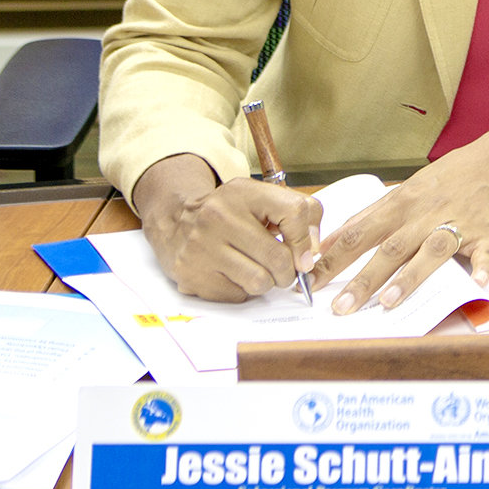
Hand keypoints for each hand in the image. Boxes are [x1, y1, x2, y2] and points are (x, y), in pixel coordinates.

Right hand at [133, 153, 321, 303]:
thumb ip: (299, 214)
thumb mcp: (262, 198)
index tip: (304, 253)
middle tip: (283, 270)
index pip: (294, 212)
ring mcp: (201, 247)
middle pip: (279, 258)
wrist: (175, 221)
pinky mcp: (191, 274)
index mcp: (244, 192)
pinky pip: (237, 295)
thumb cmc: (230, 212)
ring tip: (257, 269)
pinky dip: (242, 290)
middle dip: (289, 271)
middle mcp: (219, 216)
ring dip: (267, 282)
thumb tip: (312, 253)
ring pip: (260, 282)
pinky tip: (233, 274)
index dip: (306, 239)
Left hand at [312, 123, 488, 313]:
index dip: (333, 258)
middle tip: (340, 307)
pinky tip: (477, 283)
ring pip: (430, 252)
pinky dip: (481, 268)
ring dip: (410, 277)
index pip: (360, 233)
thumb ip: (373, 214)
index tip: (310, 280)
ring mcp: (459, 225)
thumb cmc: (453, 175)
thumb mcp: (409, 187)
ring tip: (388, 302)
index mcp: (404, 204)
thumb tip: (333, 239)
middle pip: (389, 249)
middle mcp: (426, 215)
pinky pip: (484, 255)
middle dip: (363, 279)